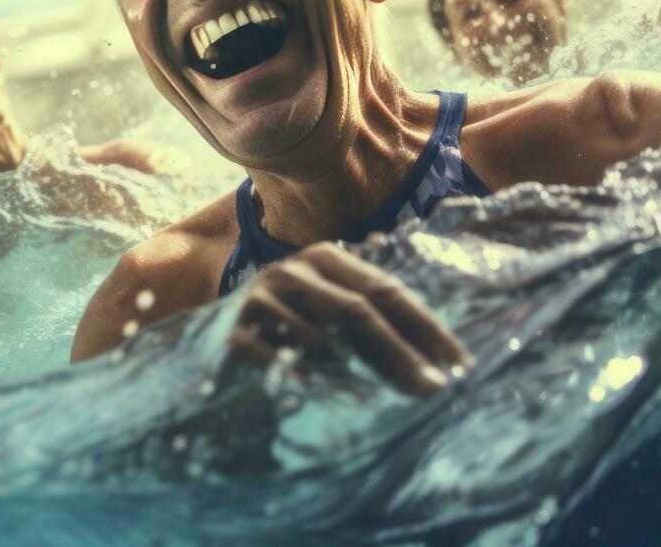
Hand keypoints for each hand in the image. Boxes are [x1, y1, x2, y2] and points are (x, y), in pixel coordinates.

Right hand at [226, 242, 470, 395]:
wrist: (200, 344)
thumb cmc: (279, 330)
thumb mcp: (323, 311)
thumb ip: (366, 314)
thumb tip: (437, 357)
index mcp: (324, 259)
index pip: (388, 291)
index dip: (427, 328)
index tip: (460, 364)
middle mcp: (293, 270)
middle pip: (362, 310)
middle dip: (405, 352)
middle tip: (436, 389)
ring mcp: (261, 297)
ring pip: (326, 334)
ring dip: (367, 368)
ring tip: (399, 397)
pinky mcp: (232, 331)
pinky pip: (282, 358)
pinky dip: (312, 380)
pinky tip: (334, 400)